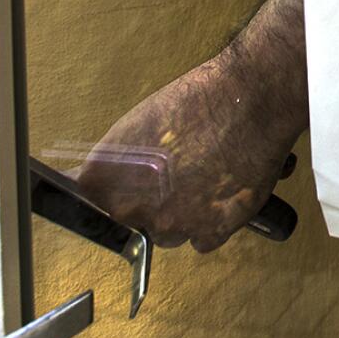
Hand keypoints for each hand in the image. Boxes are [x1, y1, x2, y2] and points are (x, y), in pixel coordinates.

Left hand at [76, 51, 299, 251]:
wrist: (251, 99)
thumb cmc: (197, 98)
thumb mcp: (142, 121)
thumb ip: (123, 159)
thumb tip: (117, 173)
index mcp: (104, 178)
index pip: (86, 202)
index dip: (108, 192)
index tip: (118, 187)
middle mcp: (132, 208)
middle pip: (132, 218)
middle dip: (149, 202)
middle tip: (174, 174)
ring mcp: (172, 226)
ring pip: (169, 233)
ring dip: (182, 214)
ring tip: (206, 179)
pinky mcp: (211, 233)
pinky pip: (203, 239)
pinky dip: (213, 222)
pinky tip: (224, 192)